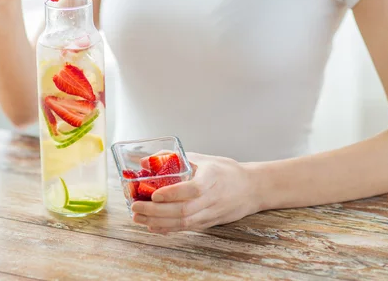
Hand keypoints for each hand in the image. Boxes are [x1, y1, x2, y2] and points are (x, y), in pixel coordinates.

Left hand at [131, 153, 261, 233]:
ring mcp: (211, 212)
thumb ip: (173, 159)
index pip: (194, 189)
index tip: (155, 194)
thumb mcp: (202, 158)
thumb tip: (144, 161)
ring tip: (138, 217)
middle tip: (136, 207)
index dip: (173, 193)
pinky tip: (152, 226)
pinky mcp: (209, 223)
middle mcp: (213, 197)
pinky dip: (167, 228)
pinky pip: (186, 228)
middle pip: (184, 210)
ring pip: (184, 222)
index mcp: (213, 177)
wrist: (251, 189)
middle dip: (157, 211)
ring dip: (158, 222)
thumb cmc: (224, 170)